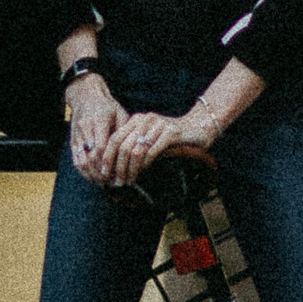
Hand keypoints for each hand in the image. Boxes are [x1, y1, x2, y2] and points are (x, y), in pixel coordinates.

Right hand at [66, 73, 127, 184]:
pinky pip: (76, 159)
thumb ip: (125, 132)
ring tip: (104, 182)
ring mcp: (77, 135)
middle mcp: (86, 128)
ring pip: (81, 161)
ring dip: (92, 174)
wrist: (85, 96)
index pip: (101, 147)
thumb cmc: (107, 106)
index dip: (109, 163)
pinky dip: (84, 171)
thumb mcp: (120, 114)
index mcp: (100, 120)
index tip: (118, 173)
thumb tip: (133, 151)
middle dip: (102, 173)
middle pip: (91, 157)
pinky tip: (94, 177)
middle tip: (113, 182)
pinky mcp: (73, 141)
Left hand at [91, 101, 221, 187]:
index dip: (106, 157)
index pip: (114, 138)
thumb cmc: (172, 138)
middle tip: (117, 182)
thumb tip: (114, 168)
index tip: (104, 174)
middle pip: (122, 146)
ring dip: (130, 169)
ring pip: (136, 150)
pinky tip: (142, 172)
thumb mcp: (149, 138)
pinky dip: (145, 164)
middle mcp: (145, 119)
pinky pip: (152, 151)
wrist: (199, 127)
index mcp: (136, 119)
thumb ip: (134, 146)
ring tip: (128, 181)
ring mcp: (158, 124)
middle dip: (117, 167)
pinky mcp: (171, 132)